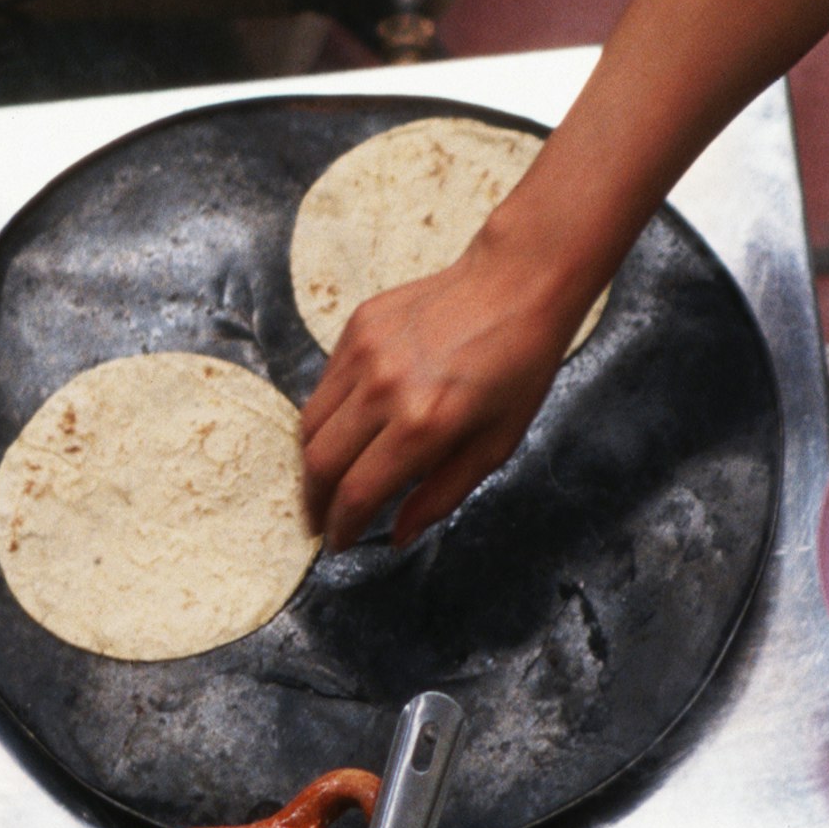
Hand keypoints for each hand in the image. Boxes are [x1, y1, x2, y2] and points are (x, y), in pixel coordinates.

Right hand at [297, 254, 580, 549]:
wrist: (514, 285)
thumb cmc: (517, 368)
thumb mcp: (494, 445)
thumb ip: (441, 495)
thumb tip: (397, 534)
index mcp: (424, 425)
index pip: (357, 492)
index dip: (341, 527)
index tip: (337, 542)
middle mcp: (384, 389)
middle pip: (320, 462)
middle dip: (314, 501)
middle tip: (320, 519)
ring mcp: (364, 353)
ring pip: (311, 423)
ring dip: (313, 461)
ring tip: (325, 480)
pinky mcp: (356, 326)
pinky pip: (325, 385)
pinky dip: (327, 416)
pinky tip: (346, 429)